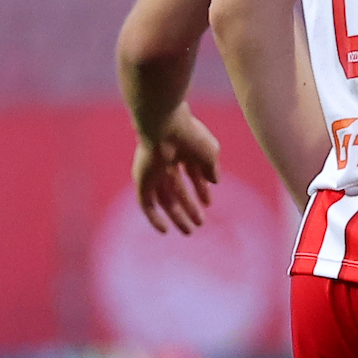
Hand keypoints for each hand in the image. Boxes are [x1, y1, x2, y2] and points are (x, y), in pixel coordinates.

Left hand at [135, 105, 219, 234]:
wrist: (165, 126)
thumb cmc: (190, 136)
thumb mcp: (209, 153)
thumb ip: (212, 168)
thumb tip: (215, 182)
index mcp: (182, 152)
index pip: (192, 175)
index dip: (201, 190)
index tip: (209, 204)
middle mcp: (166, 163)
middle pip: (177, 190)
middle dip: (189, 207)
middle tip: (200, 224)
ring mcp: (153, 173)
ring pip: (164, 199)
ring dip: (176, 215)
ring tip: (189, 231)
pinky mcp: (142, 180)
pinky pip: (146, 204)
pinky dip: (154, 217)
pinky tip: (164, 230)